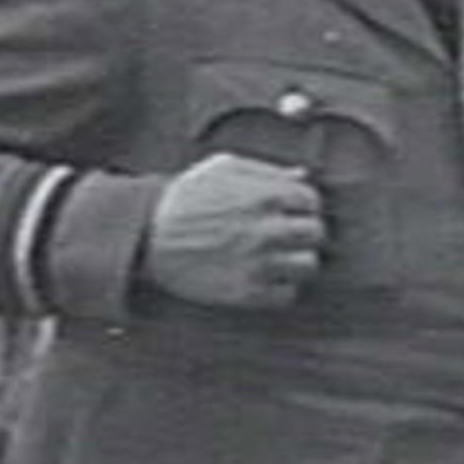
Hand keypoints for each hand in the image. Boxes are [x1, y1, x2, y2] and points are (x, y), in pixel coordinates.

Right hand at [141, 152, 326, 308]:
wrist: (147, 237)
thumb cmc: (185, 198)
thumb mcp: (223, 169)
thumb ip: (267, 170)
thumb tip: (302, 176)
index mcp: (264, 196)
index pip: (312, 200)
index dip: (301, 203)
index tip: (290, 209)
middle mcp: (267, 230)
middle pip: (316, 233)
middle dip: (304, 230)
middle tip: (287, 233)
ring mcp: (258, 264)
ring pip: (308, 265)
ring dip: (297, 260)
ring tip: (278, 256)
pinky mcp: (246, 292)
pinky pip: (287, 294)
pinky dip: (281, 286)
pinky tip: (265, 276)